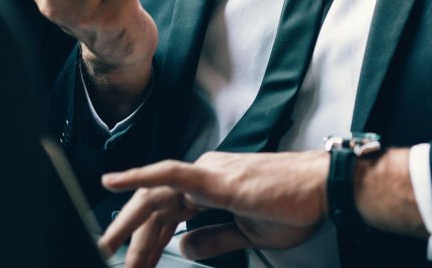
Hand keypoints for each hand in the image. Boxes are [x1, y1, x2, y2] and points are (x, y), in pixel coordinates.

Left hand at [98, 151, 329, 266]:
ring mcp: (208, 172)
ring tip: (106, 246)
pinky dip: (140, 176)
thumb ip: (213, 239)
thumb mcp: (247, 234)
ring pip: (154, 195)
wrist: (325, 189)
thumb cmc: (296, 205)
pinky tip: (115, 182)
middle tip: (109, 263)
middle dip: (130, 240)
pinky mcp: (216, 178)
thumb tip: (185, 247)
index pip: (166, 215)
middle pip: (154, 208)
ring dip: (127, 223)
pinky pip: (170, 174)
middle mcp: (204, 173)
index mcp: (210, 187)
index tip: (132, 266)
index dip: (145, 243)